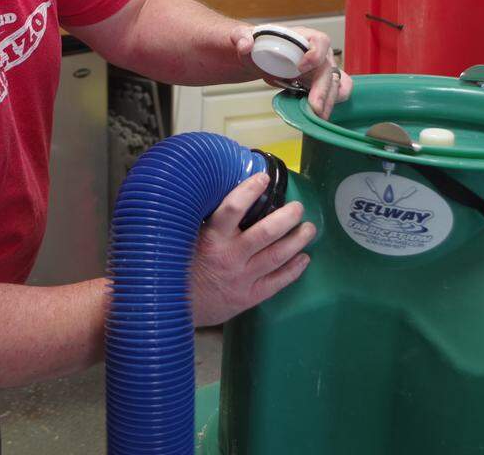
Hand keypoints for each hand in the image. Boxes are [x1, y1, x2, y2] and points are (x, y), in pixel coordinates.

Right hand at [190, 173, 315, 326]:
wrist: (173, 305)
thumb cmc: (181, 266)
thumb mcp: (188, 237)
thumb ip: (207, 221)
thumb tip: (224, 192)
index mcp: (211, 237)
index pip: (233, 208)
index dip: (250, 191)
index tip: (263, 178)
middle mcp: (229, 256)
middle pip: (265, 233)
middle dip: (286, 218)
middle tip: (298, 207)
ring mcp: (241, 278)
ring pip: (276, 256)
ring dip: (296, 241)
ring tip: (309, 228)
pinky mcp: (248, 297)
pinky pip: (276, 282)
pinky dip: (293, 270)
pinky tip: (304, 259)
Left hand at [232, 25, 353, 118]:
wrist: (260, 57)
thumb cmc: (258, 44)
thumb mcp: (244, 36)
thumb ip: (241, 37)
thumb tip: (245, 45)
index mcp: (305, 37)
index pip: (320, 41)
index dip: (314, 55)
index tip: (299, 68)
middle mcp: (319, 53)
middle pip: (328, 70)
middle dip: (322, 90)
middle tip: (314, 108)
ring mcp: (322, 70)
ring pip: (335, 85)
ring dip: (328, 102)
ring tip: (317, 117)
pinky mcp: (321, 84)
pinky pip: (336, 93)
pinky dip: (331, 104)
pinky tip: (321, 114)